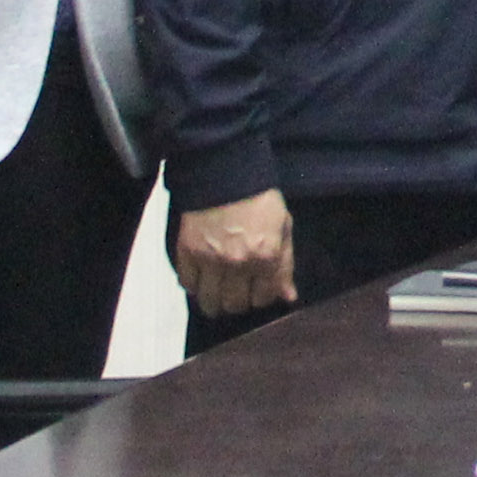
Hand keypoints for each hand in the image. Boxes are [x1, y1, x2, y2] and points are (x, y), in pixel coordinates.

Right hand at [174, 189, 300, 317]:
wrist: (225, 171)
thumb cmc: (258, 197)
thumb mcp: (283, 226)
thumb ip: (285, 264)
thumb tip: (289, 297)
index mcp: (265, 256)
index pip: (263, 298)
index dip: (262, 296)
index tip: (258, 288)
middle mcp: (238, 263)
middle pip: (235, 305)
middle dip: (239, 301)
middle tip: (237, 290)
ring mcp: (210, 259)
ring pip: (210, 302)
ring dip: (215, 301)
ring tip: (218, 291)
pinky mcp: (187, 251)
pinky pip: (187, 284)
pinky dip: (194, 285)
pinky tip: (201, 277)